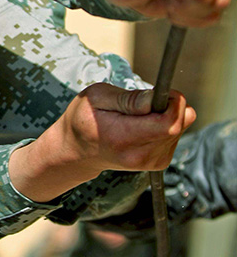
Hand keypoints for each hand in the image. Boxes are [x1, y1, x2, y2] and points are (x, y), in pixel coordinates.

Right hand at [9, 83, 195, 201]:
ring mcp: (149, 162)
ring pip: (180, 130)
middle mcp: (139, 155)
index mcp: (122, 137)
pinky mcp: (157, 164)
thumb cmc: (84, 119)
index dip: (173, 103)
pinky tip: (144, 127)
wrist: (77, 151)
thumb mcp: (96, 97)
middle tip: (148, 101)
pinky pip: (176, 138)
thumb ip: (128, 98)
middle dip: (170, 107)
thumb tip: (155, 99)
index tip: (160, 93)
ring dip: (167, 117)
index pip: (168, 123)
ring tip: (140, 116)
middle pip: (178, 126)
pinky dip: (166, 128)